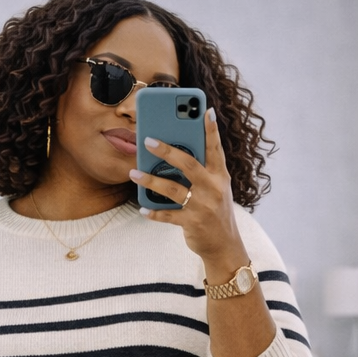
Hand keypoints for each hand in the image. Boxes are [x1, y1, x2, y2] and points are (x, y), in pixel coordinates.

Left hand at [129, 107, 248, 273]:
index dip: (211, 130)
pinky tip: (142, 208)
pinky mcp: (192, 223)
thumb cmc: (215, 212)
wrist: (224, 246)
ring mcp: (203, 206)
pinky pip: (168, 216)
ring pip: (172, 189)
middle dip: (166, 150)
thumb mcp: (216, 189)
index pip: (215, 149)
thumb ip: (202, 172)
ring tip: (133, 173)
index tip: (205, 110)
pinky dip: (154, 212)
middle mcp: (213, 188)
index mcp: (219, 176)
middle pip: (187, 164)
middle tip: (147, 140)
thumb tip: (174, 156)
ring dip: (150, 180)